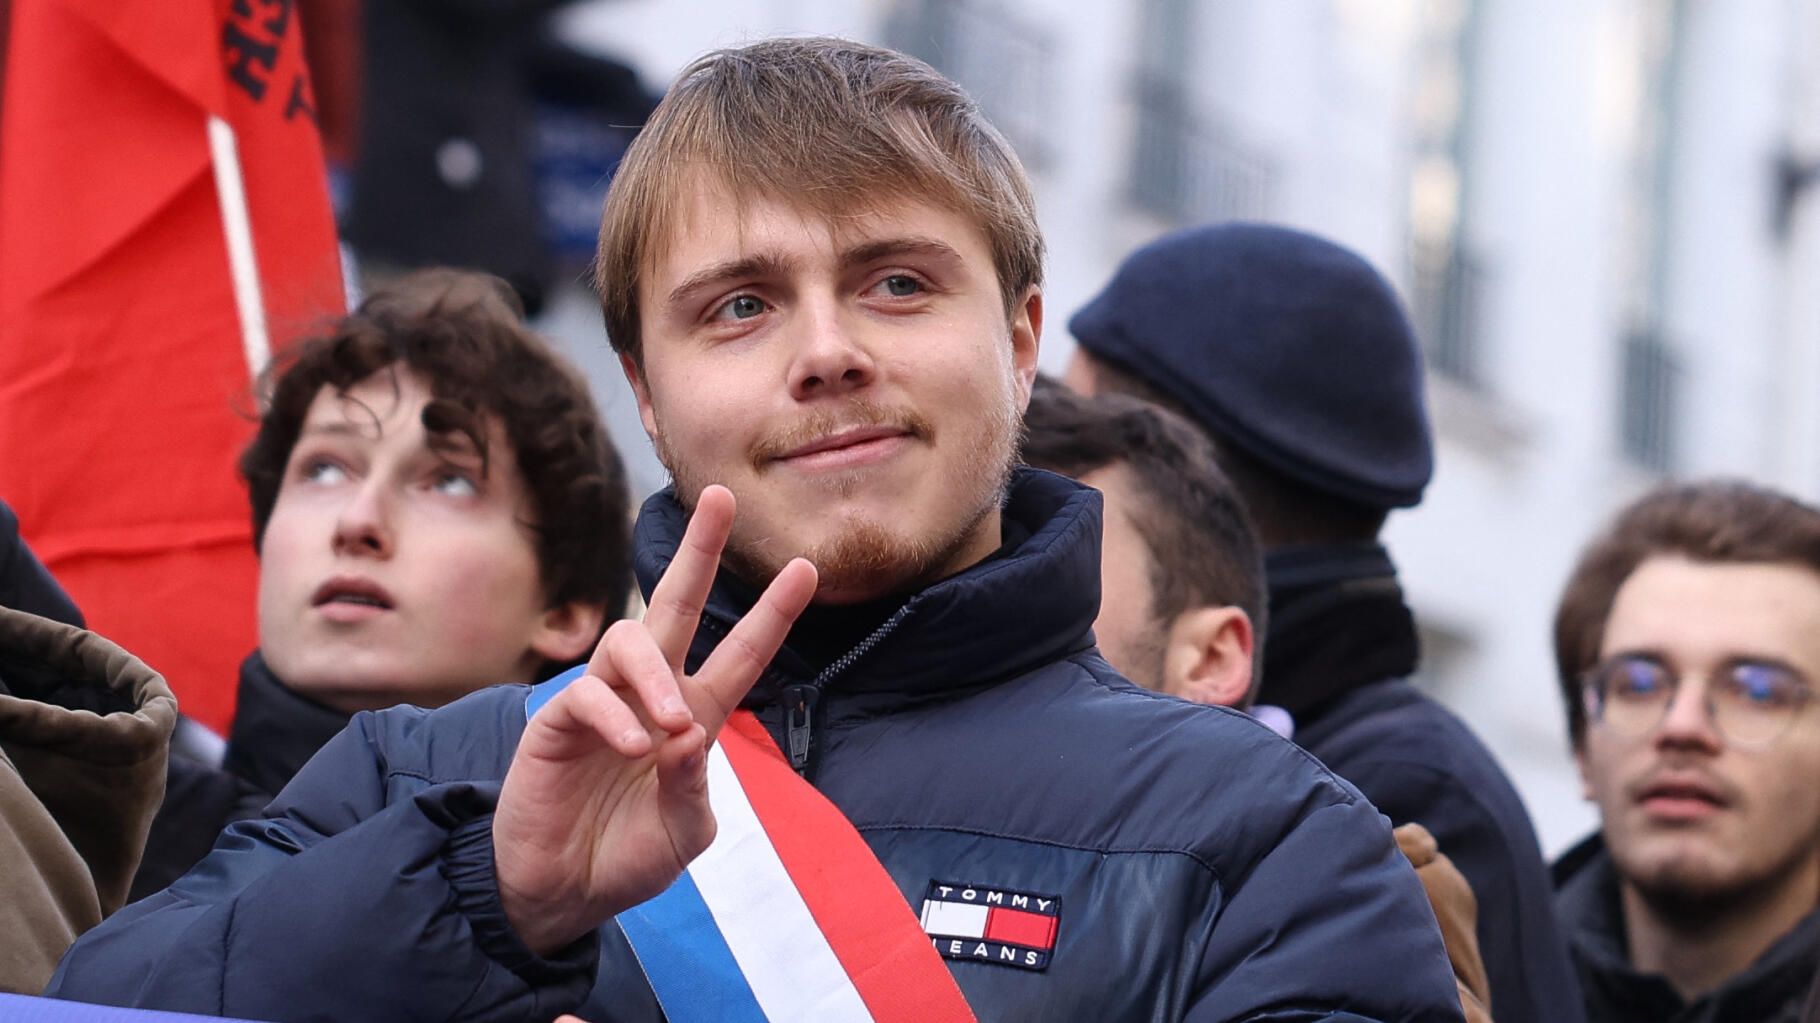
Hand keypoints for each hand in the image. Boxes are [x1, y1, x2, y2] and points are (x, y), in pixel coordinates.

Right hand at [493, 485, 816, 954]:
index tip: (804, 568)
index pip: (740, 654)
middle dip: (699, 552)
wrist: (562, 895)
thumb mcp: (683, 830)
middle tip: (721, 499)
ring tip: (673, 723)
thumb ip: (693, 785)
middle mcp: (650, 696)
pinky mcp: (556, 724)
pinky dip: (616, 719)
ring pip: (630, 642)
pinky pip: (586, 697)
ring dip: (656, 677)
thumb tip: (688, 730)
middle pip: (676, 606)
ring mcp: (603, 704)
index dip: (772, 614)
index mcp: (694, 717)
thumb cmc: (627, 858)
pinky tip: (634, 750)